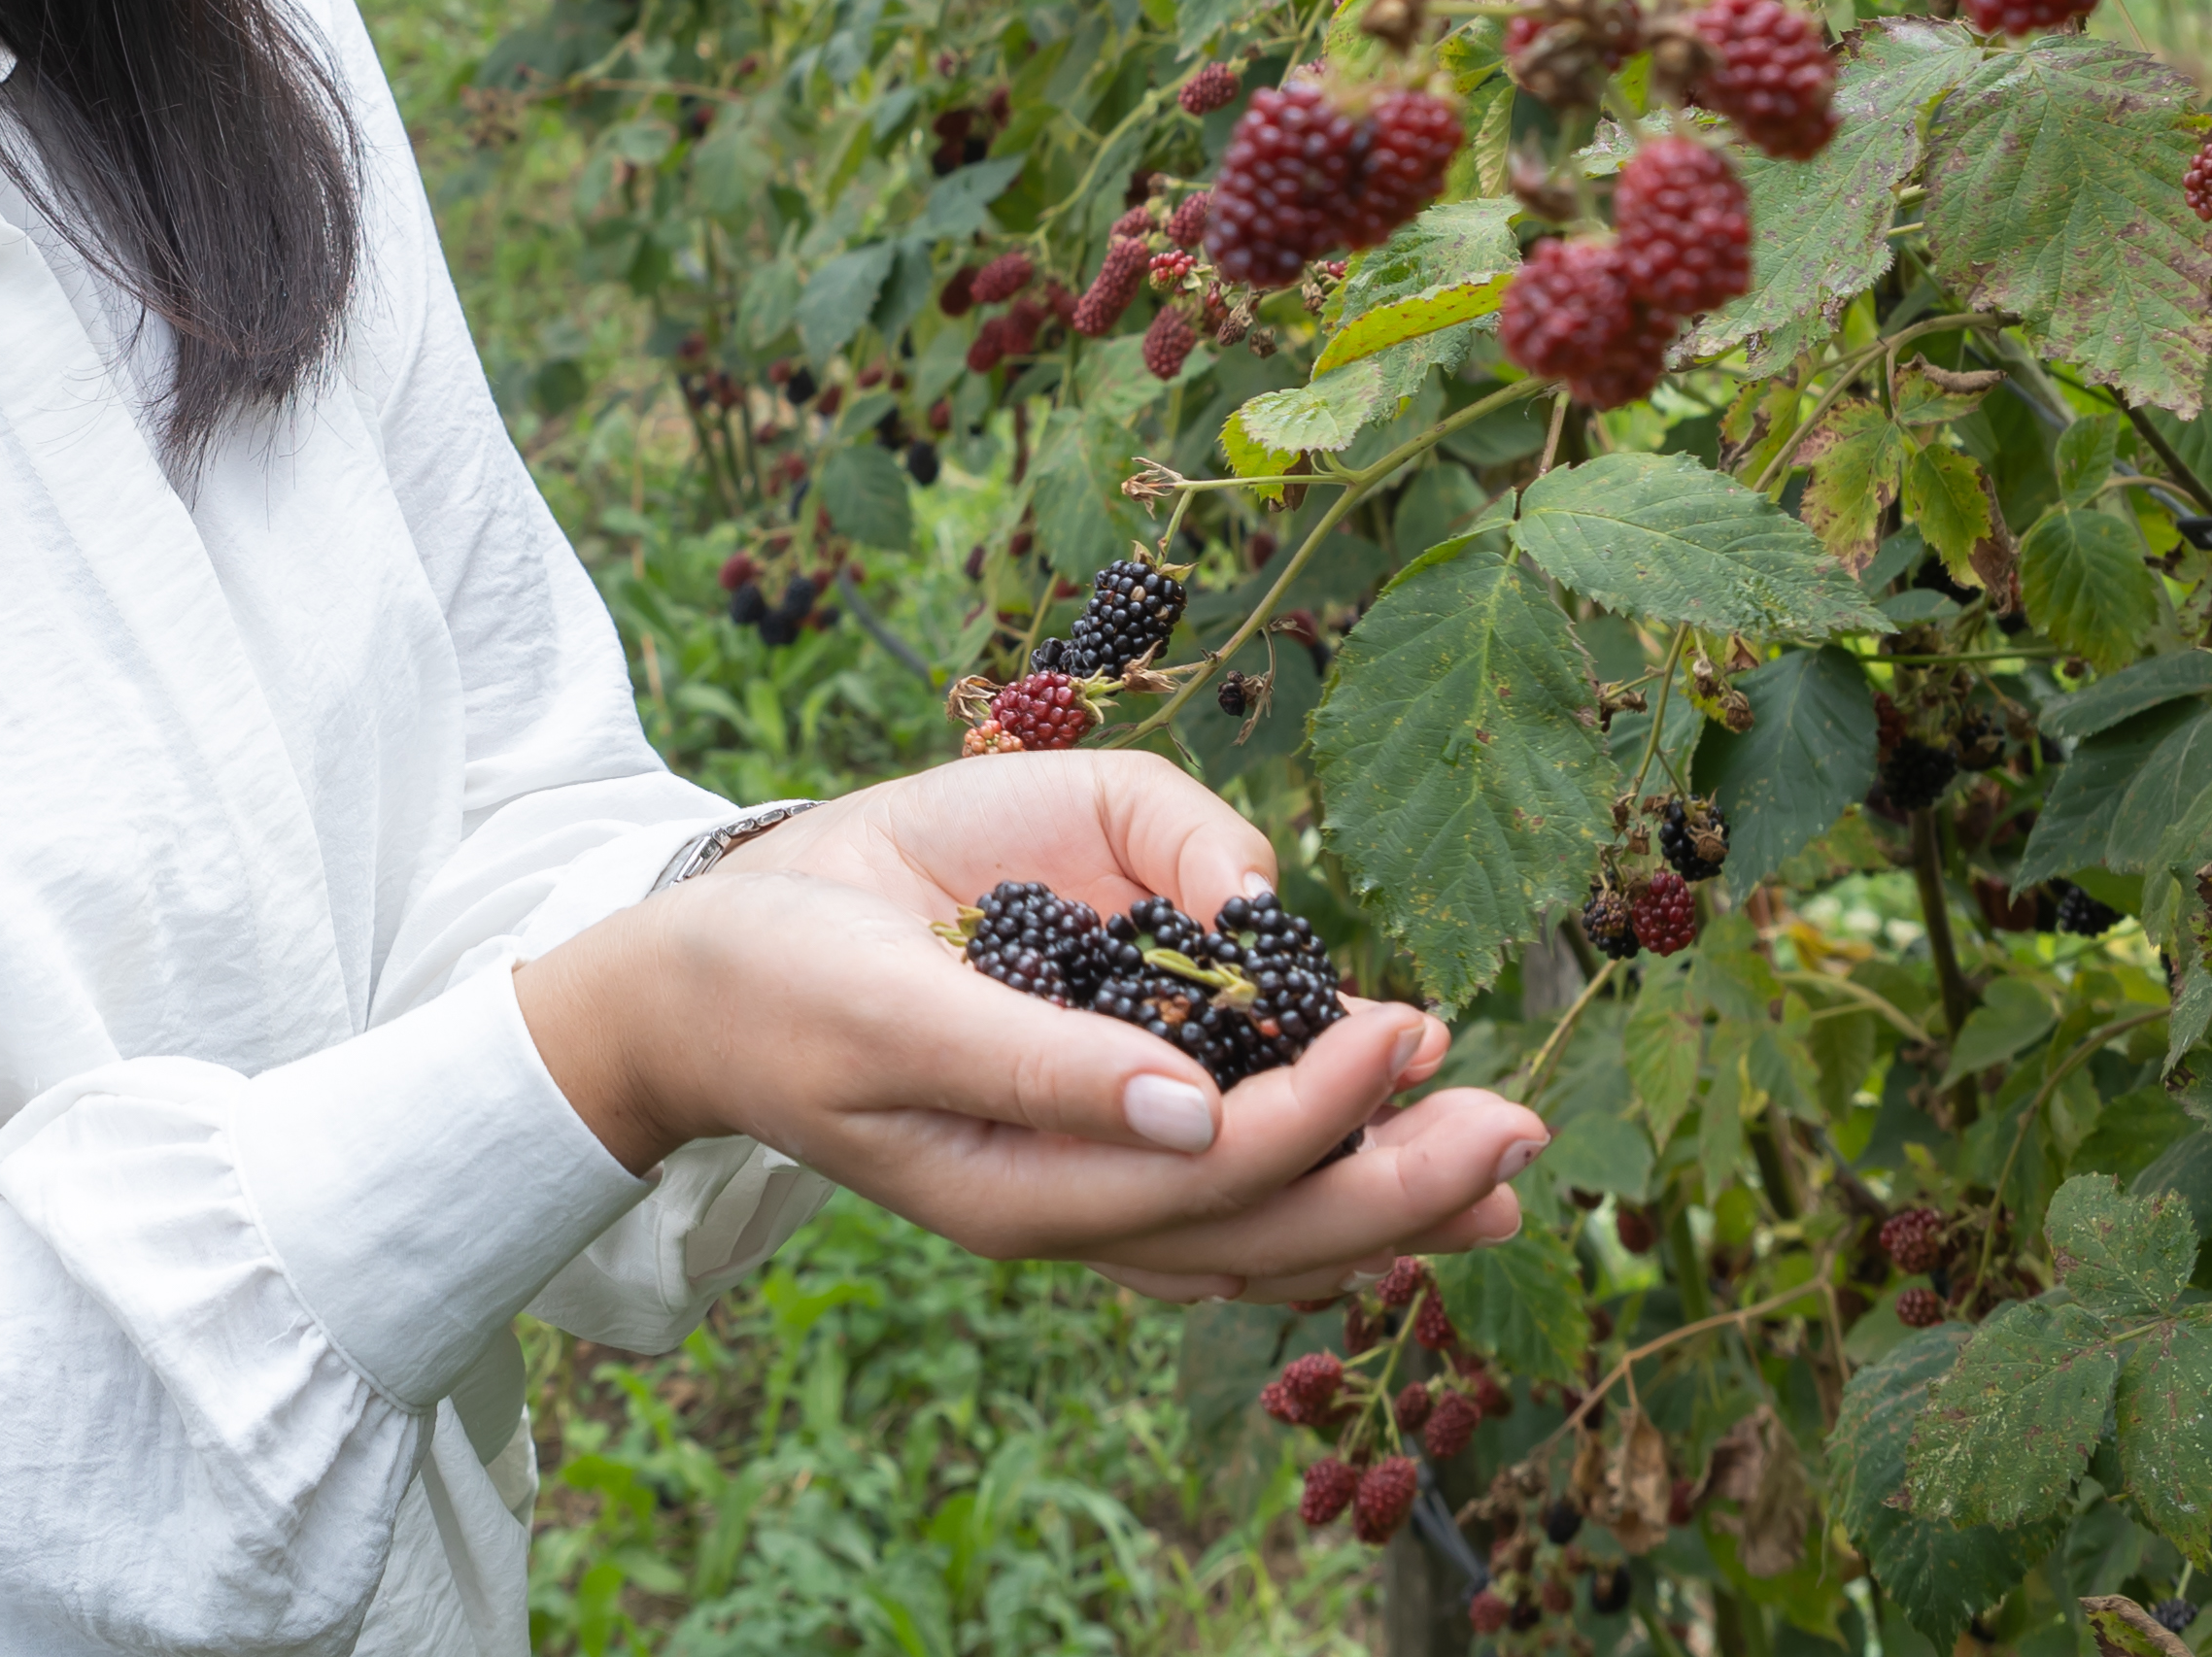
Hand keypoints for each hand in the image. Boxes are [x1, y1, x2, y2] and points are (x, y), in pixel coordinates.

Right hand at [515, 754, 1547, 1301]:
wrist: (694, 978)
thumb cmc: (782, 974)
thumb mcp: (885, 1003)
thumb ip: (1036, 1059)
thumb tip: (1197, 1108)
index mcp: (1018, 1187)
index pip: (1211, 1175)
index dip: (1321, 1110)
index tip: (1401, 1027)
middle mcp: (1069, 1202)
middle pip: (1264, 1233)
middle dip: (1400, 1181)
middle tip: (1516, 1122)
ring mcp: (1079, 1181)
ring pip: (1258, 1236)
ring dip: (1386, 1198)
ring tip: (1499, 1161)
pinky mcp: (1081, 1129)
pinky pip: (1220, 1206)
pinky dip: (1316, 1194)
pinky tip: (1391, 1172)